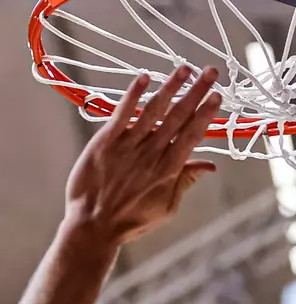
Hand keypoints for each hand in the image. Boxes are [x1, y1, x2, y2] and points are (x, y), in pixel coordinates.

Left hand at [65, 66, 222, 244]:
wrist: (92, 227)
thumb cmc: (129, 222)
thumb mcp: (165, 208)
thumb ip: (185, 183)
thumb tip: (210, 166)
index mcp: (167, 170)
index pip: (191, 136)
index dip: (205, 115)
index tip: (217, 96)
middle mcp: (150, 156)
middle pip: (177, 118)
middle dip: (195, 93)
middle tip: (211, 72)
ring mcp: (127, 148)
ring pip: (153, 112)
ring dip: (170, 88)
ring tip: (184, 69)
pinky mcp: (104, 144)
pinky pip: (121, 116)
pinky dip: (132, 96)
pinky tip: (144, 78)